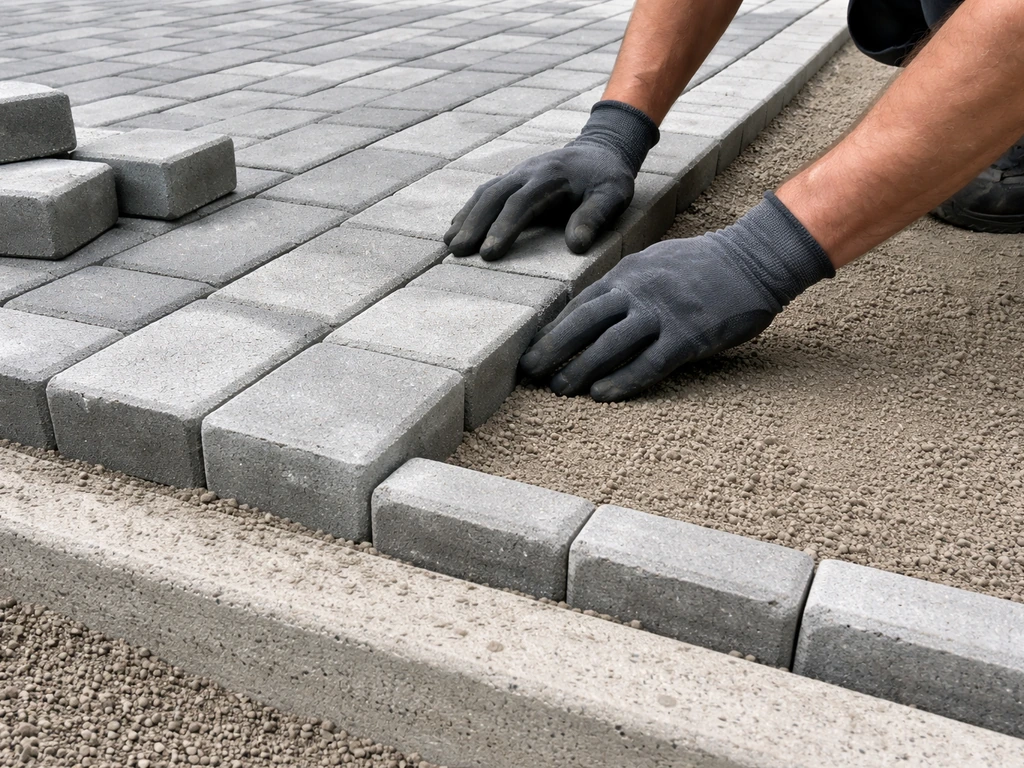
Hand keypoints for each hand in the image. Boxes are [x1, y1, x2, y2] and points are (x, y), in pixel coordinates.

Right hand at [445, 101, 658, 260]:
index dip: (503, 228)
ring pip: (485, 193)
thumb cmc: (607, 178)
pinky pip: (485, 192)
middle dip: (474, 225)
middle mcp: (527, 172)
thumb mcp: (613, 195)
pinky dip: (468, 210)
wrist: (599, 148)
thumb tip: (575, 245)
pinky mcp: (511, 178)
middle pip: (494, 197)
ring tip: (450, 245)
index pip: (521, 204)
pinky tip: (455, 228)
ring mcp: (516, 173)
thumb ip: (595, 217)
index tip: (489, 254)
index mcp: (550, 177)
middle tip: (458, 252)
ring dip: (466, 218)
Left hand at [519, 193, 835, 400]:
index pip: (579, 306)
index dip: (552, 331)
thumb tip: (593, 311)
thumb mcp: (654, 262)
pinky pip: (648, 363)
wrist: (754, 259)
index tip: (531, 351)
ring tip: (560, 390)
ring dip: (580, 370)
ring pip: (609, 346)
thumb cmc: (703, 265)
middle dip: (552, 350)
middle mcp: (638, 292)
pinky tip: (602, 394)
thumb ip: (623, 285)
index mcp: (627, 274)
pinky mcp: (688, 336)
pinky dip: (622, 380)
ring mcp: (662, 314)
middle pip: (583, 325)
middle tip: (529, 373)